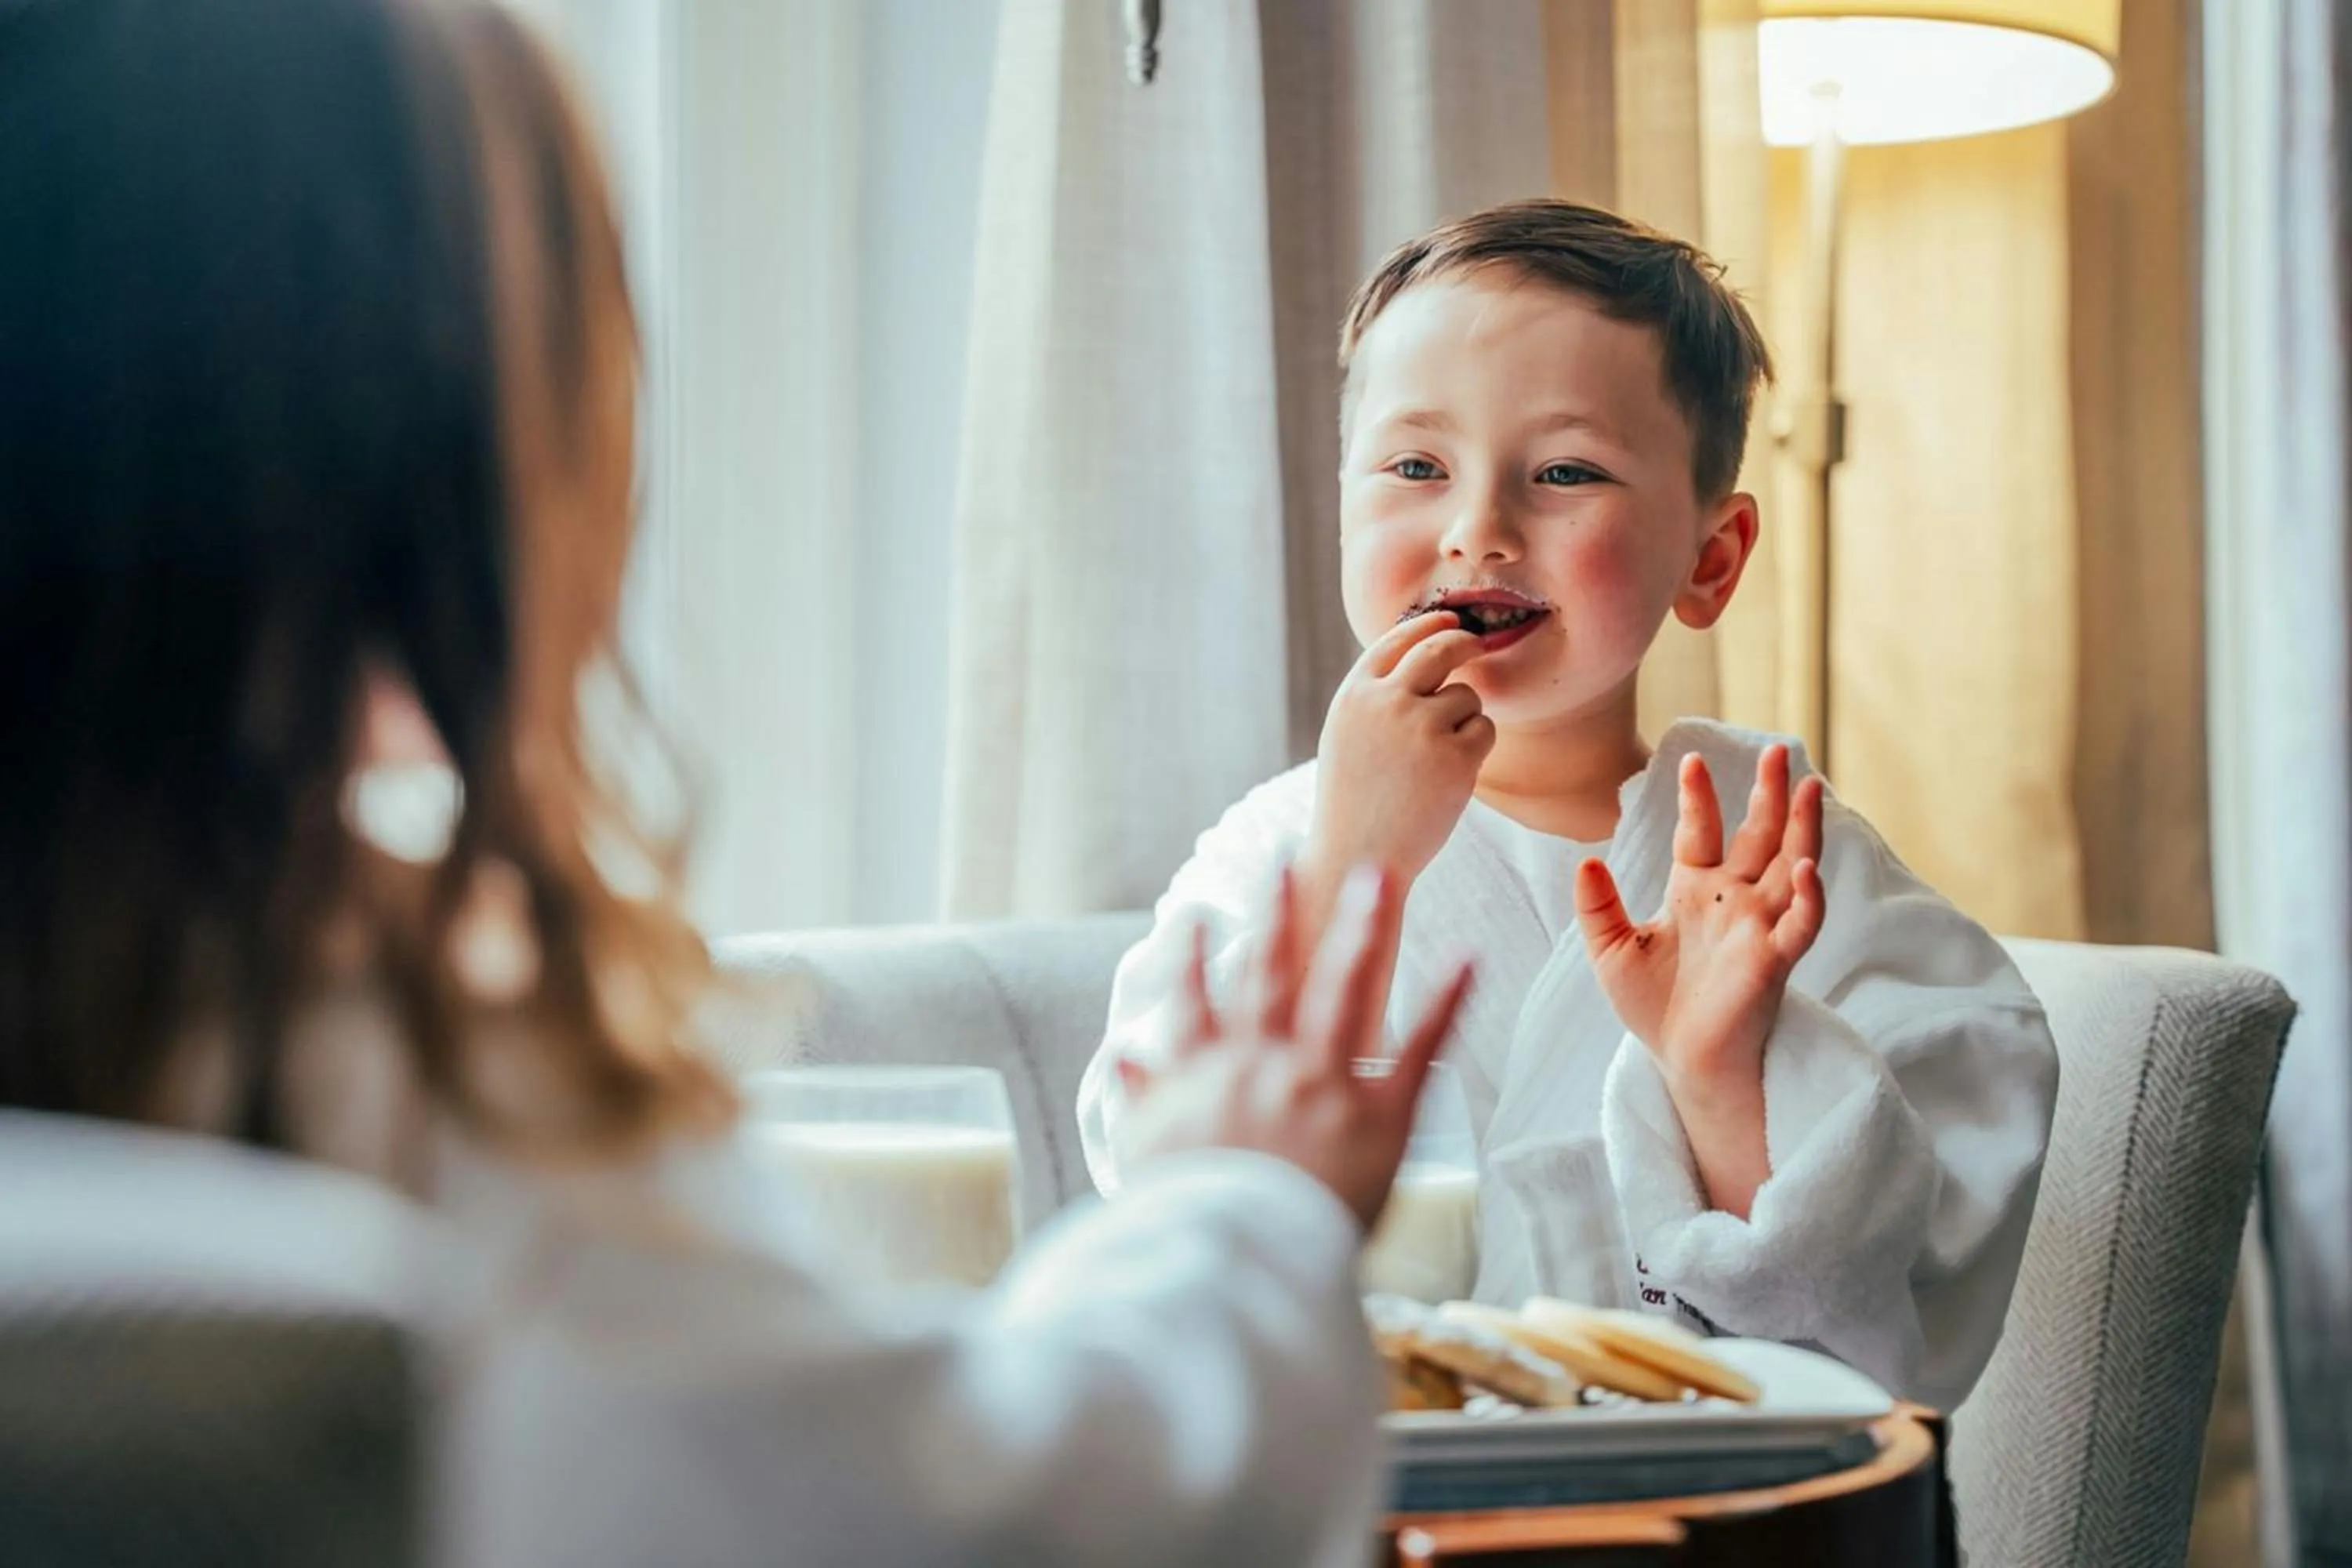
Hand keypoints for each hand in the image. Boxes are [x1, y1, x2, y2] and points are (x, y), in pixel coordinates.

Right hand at [1116, 864, 1474, 1231]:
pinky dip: (1444, 1001)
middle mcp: (1265, 1064)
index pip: (1199, 1004)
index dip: (1198, 958)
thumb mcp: (1147, 1155)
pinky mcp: (1380, 1116)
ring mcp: (1323, 1084)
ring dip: (1363, 926)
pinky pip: (1419, 1050)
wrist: (1235, 1256)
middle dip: (1282, 912)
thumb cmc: (1186, 1217)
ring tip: (1379, 874)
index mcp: (1210, 1076)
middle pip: (1272, 973)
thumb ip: (1141, 1100)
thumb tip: (1124, 1058)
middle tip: (1289, 859)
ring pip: (1343, 987)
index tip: (1198, 916)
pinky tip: (1467, 957)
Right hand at [1304, 612, 1495, 893]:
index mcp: (1354, 695)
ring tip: (1436, 760)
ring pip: (1467, 696)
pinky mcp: (1455, 757)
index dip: (1430, 624)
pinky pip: (1485, 729)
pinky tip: (1450, 776)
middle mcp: (1386, 702)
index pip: (1398, 639)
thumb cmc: (1355, 799)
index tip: (1451, 620)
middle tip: (1477, 645)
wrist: (1359, 855)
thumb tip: (1423, 654)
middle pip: (1440, 648)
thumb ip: (1376, 695)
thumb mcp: (1348, 734)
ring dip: (1465, 719)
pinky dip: (1477, 747)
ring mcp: (1421, 728)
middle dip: (1465, 641)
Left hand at [1573, 744, 1825, 1096]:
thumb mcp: (1611, 951)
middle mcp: (1734, 901)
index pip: (1701, 832)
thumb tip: (1586, 861)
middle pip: (1758, 837)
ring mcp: (1758, 928)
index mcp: (1695, 891)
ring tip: (1810, 788)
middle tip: (1777, 750)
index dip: (1698, 798)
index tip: (1691, 760)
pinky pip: (1799, 925)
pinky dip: (1807, 898)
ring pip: (1789, 867)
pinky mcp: (1773, 961)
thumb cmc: (1654, 1008)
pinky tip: (1806, 869)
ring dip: (1802, 830)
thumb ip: (1597, 908)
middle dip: (1768, 795)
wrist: (1681, 1062)